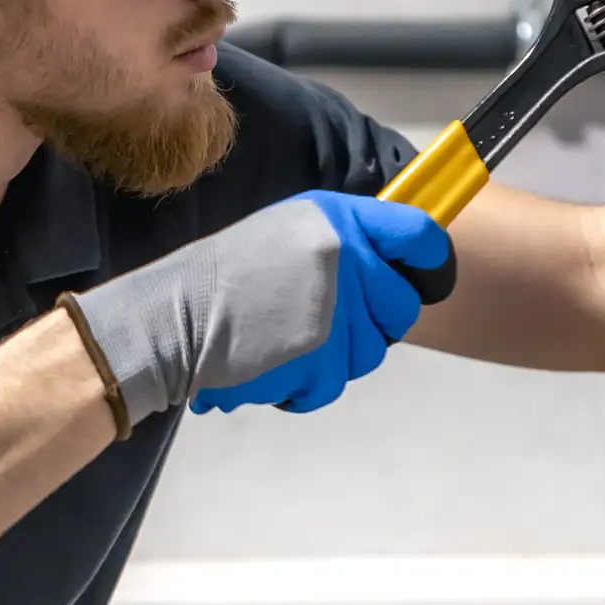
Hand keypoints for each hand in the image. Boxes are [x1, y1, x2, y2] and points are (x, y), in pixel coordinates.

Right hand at [190, 192, 449, 413]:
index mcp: (337, 217)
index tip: (427, 278)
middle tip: (323, 324)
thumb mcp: (289, 232)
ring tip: (283, 340)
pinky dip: (304, 386)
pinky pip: (334, 385)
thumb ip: (343, 244)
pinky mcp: (321, 356)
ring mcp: (336, 308)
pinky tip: (271, 362)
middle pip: (402, 307)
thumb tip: (396, 269)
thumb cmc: (226, 278)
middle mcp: (345, 255)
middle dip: (372, 325)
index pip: (419, 234)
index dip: (432, 262)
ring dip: (332, 360)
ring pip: (369, 353)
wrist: (172, 318)